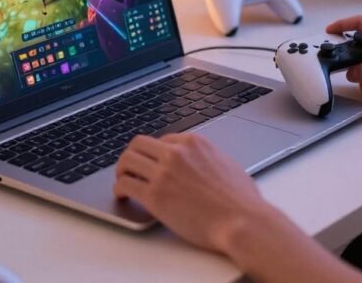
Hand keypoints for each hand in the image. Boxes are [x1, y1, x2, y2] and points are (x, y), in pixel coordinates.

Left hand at [113, 133, 271, 252]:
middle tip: (130, 168)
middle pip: (139, 144)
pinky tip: (122, 196)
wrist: (242, 221)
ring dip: (121, 170)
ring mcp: (163, 173)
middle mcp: (176, 153)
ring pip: (127, 161)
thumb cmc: (242, 200)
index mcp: (194, 143)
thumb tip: (202, 165)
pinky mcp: (154, 195)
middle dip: (133, 155)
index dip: (156, 153)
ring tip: (123, 180)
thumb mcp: (227, 165)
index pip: (163, 140)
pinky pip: (125, 184)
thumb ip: (208, 159)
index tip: (153, 163)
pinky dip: (119, 189)